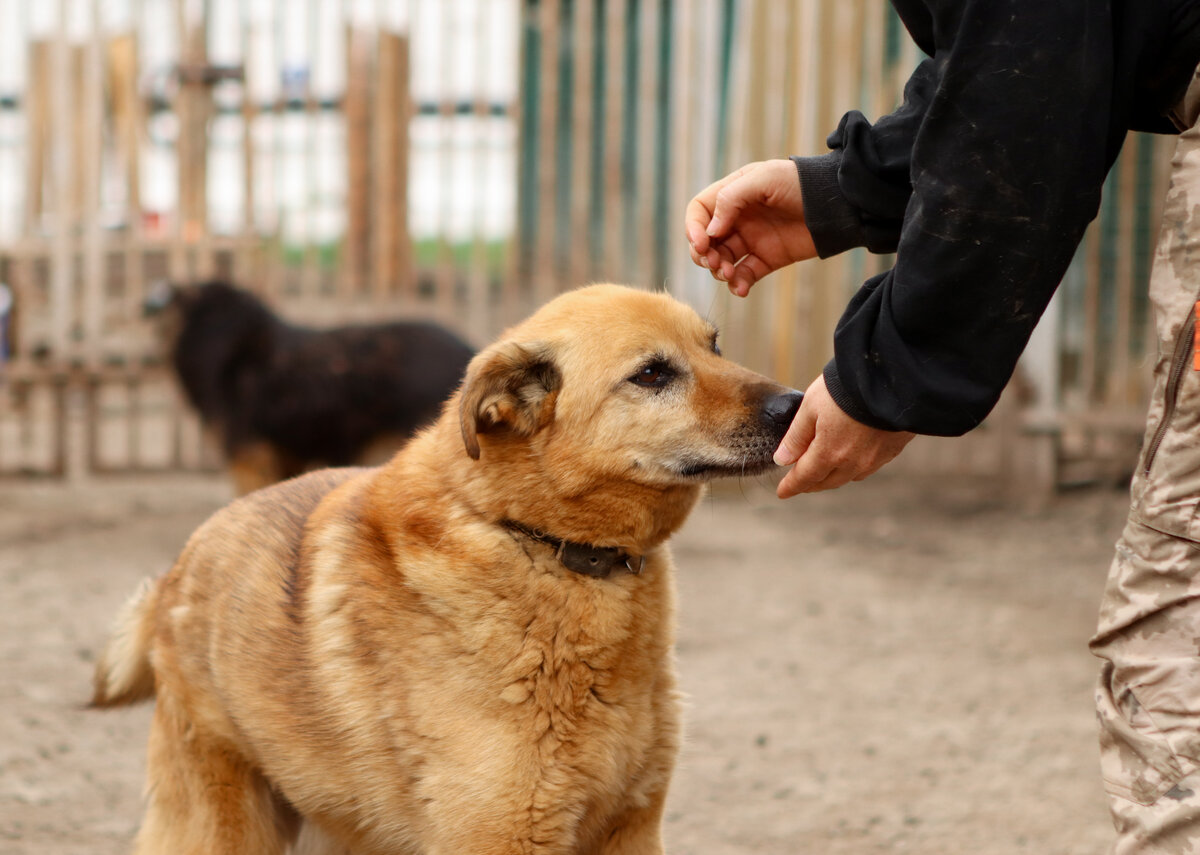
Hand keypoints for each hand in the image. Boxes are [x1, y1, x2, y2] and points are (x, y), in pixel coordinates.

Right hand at [684, 159, 817, 296]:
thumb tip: (710, 231)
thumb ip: (732, 199)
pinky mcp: (767, 259)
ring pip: (722, 260)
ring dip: (719, 270)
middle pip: (706, 240)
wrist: (836, 203)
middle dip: (704, 254)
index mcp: (732, 194)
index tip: (702, 243)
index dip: (693, 228)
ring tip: (729, 274)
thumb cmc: (800, 183)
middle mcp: (738, 218)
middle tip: (714, 262)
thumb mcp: (763, 179)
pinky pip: (744, 275)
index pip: (699, 211)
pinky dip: (738, 284)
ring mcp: (752, 240)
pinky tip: (740, 289)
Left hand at [773, 375, 913, 497]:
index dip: (791, 486)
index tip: (782, 493)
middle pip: (827, 481)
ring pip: (849, 476)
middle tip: (801, 482)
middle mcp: (853, 463)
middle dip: (811, 483)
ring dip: (833, 476)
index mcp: (828, 453)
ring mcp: (875, 459)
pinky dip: (854, 467)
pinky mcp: (892, 450)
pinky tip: (852, 458)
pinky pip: (869, 467)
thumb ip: (796, 436)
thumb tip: (781, 460)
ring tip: (824, 470)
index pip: (804, 478)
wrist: (893, 380)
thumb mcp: (811, 407)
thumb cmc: (845, 389)